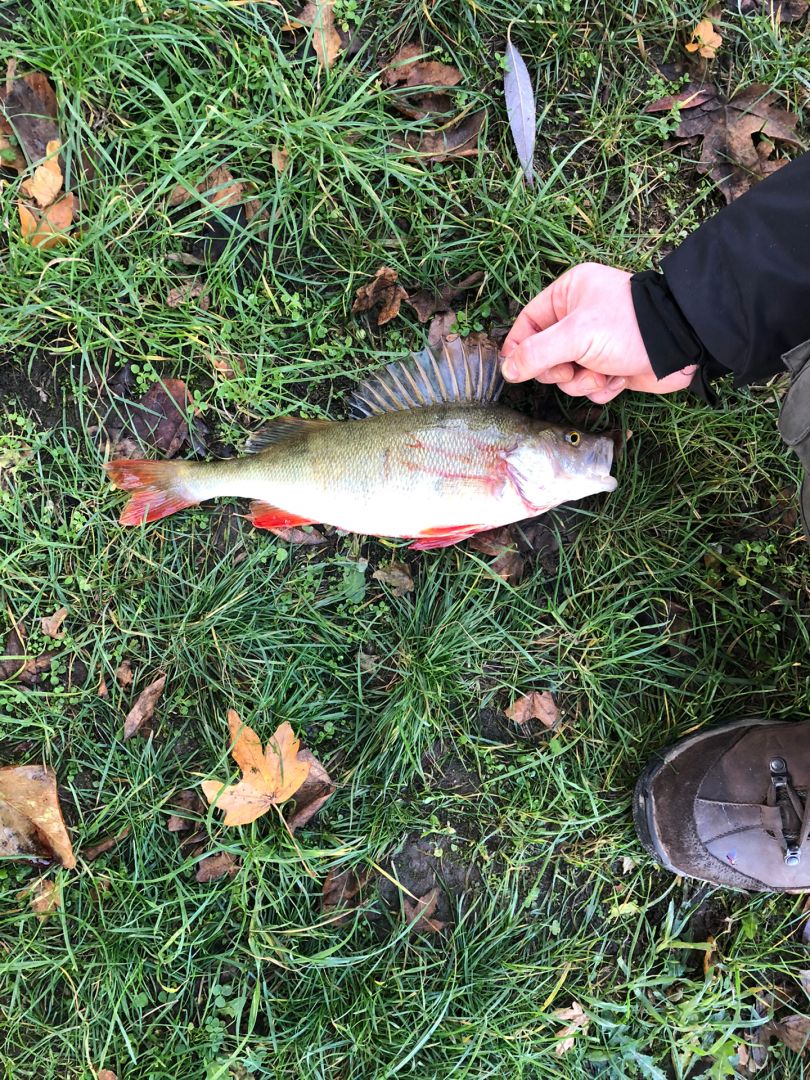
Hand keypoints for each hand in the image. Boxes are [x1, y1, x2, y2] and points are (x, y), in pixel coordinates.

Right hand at [500, 263, 696, 403]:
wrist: (679, 347)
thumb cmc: (628, 327)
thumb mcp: (576, 335)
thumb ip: (537, 353)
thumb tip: (507, 369)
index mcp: (568, 294)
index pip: (528, 322)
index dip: (519, 347)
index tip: (514, 370)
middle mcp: (579, 317)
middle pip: (544, 355)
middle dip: (559, 370)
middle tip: (572, 367)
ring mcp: (595, 344)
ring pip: (567, 376)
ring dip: (583, 382)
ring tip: (603, 372)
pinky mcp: (610, 366)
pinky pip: (589, 386)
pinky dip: (601, 388)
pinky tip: (618, 378)